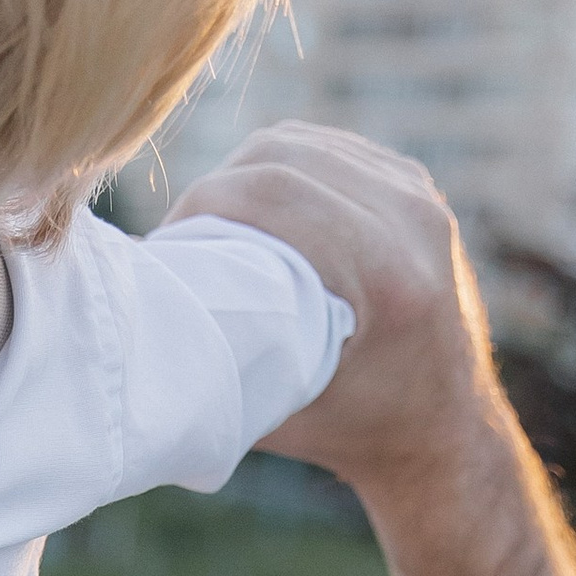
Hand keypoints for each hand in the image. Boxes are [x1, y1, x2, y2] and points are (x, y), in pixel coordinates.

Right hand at [173, 121, 575, 575]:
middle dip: (215, 189)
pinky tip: (253, 202)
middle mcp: (414, 224)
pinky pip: (328, 147)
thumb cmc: (351, 431)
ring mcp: (421, 197)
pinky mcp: (414, 186)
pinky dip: (281, 167)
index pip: (273, 195)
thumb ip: (220, 360)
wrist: (442, 430)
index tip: (167, 247)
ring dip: (243, 173)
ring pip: (303, 144)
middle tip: (179, 235)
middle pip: (283, 159)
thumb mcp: (278, 407)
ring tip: (211, 220)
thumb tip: (134, 322)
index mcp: (390, 277)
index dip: (202, 207)